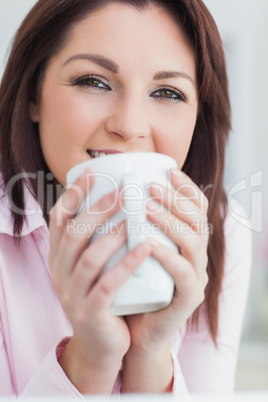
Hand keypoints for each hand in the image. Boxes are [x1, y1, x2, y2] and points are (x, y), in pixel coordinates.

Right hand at [48, 168, 151, 392]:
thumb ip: (98, 237)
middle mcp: (59, 273)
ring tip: (133, 215)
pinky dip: (127, 264)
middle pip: (73, 234)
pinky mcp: (91, 313)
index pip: (58, 220)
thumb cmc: (104, 295)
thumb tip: (118, 198)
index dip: (72, 194)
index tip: (92, 173)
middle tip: (122, 191)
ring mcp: (72, 294)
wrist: (101, 344)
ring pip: (88, 258)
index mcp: (59, 258)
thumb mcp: (93, 265)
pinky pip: (107, 285)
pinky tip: (145, 246)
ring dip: (111, 234)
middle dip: (97, 209)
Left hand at [125, 169, 208, 349]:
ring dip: (170, 221)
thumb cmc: (129, 282)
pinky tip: (148, 244)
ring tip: (146, 208)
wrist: (131, 326)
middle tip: (151, 187)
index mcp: (185, 240)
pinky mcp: (188, 298)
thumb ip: (131, 223)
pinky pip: (184, 274)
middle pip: (198, 219)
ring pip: (194, 242)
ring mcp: (195, 276)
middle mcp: (195, 255)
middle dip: (176, 199)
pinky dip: (167, 256)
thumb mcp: (132, 247)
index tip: (168, 170)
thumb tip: (111, 190)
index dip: (186, 187)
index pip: (196, 207)